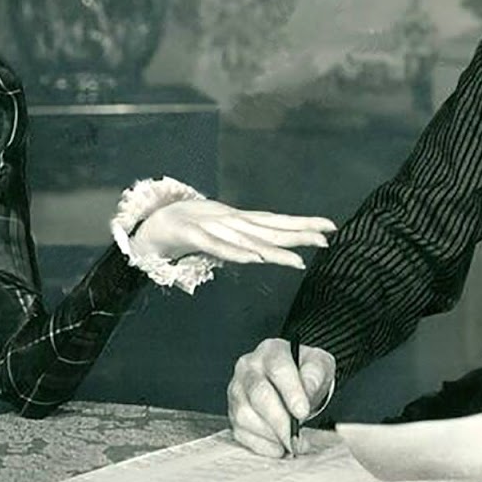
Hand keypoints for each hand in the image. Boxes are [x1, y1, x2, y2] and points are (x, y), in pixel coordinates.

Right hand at [135, 200, 335, 268]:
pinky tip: (253, 259)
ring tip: (296, 260)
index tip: (331, 226)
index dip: (303, 224)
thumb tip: (265, 251)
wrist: (150, 226)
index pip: (277, 223)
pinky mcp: (192, 234)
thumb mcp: (222, 236)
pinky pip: (217, 247)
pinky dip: (235, 252)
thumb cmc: (187, 230)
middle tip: (327, 236)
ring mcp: (212, 227)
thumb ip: (242, 243)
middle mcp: (231, 222)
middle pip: (270, 229)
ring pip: (248, 240)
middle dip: (299, 232)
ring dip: (272, 249)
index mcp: (239, 223)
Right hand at [227, 337, 335, 457]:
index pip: (278, 368)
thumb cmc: (305, 372)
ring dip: (270, 435)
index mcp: (271, 351)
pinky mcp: (233, 411)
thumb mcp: (319, 365)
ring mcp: (237, 390)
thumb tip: (307, 391)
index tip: (302, 412)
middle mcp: (248, 368)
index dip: (290, 392)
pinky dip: (261, 445)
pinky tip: (279, 448)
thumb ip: (315, 374)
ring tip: (291, 443)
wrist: (295, 381)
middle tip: (297, 438)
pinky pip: (241, 432)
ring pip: (245, 415)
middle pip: (259, 394)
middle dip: (280, 421)